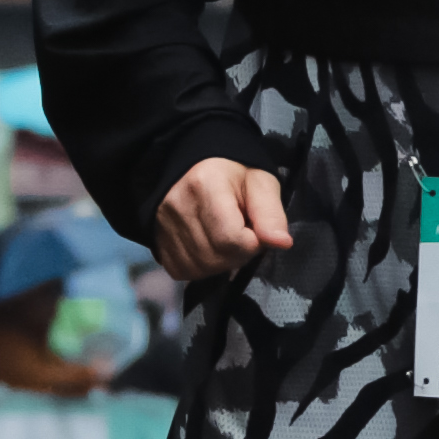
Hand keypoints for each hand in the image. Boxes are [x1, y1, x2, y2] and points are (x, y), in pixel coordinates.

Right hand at [155, 158, 292, 283]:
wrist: (195, 168)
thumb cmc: (234, 174)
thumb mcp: (261, 183)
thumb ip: (271, 213)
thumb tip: (282, 243)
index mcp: (205, 185)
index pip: (232, 239)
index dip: (253, 242)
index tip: (255, 228)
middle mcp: (178, 207)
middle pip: (216, 257)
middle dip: (239, 254)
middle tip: (243, 234)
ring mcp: (162, 226)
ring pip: (200, 268)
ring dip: (221, 263)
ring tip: (226, 239)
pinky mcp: (157, 242)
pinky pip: (183, 271)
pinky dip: (202, 267)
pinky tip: (209, 248)